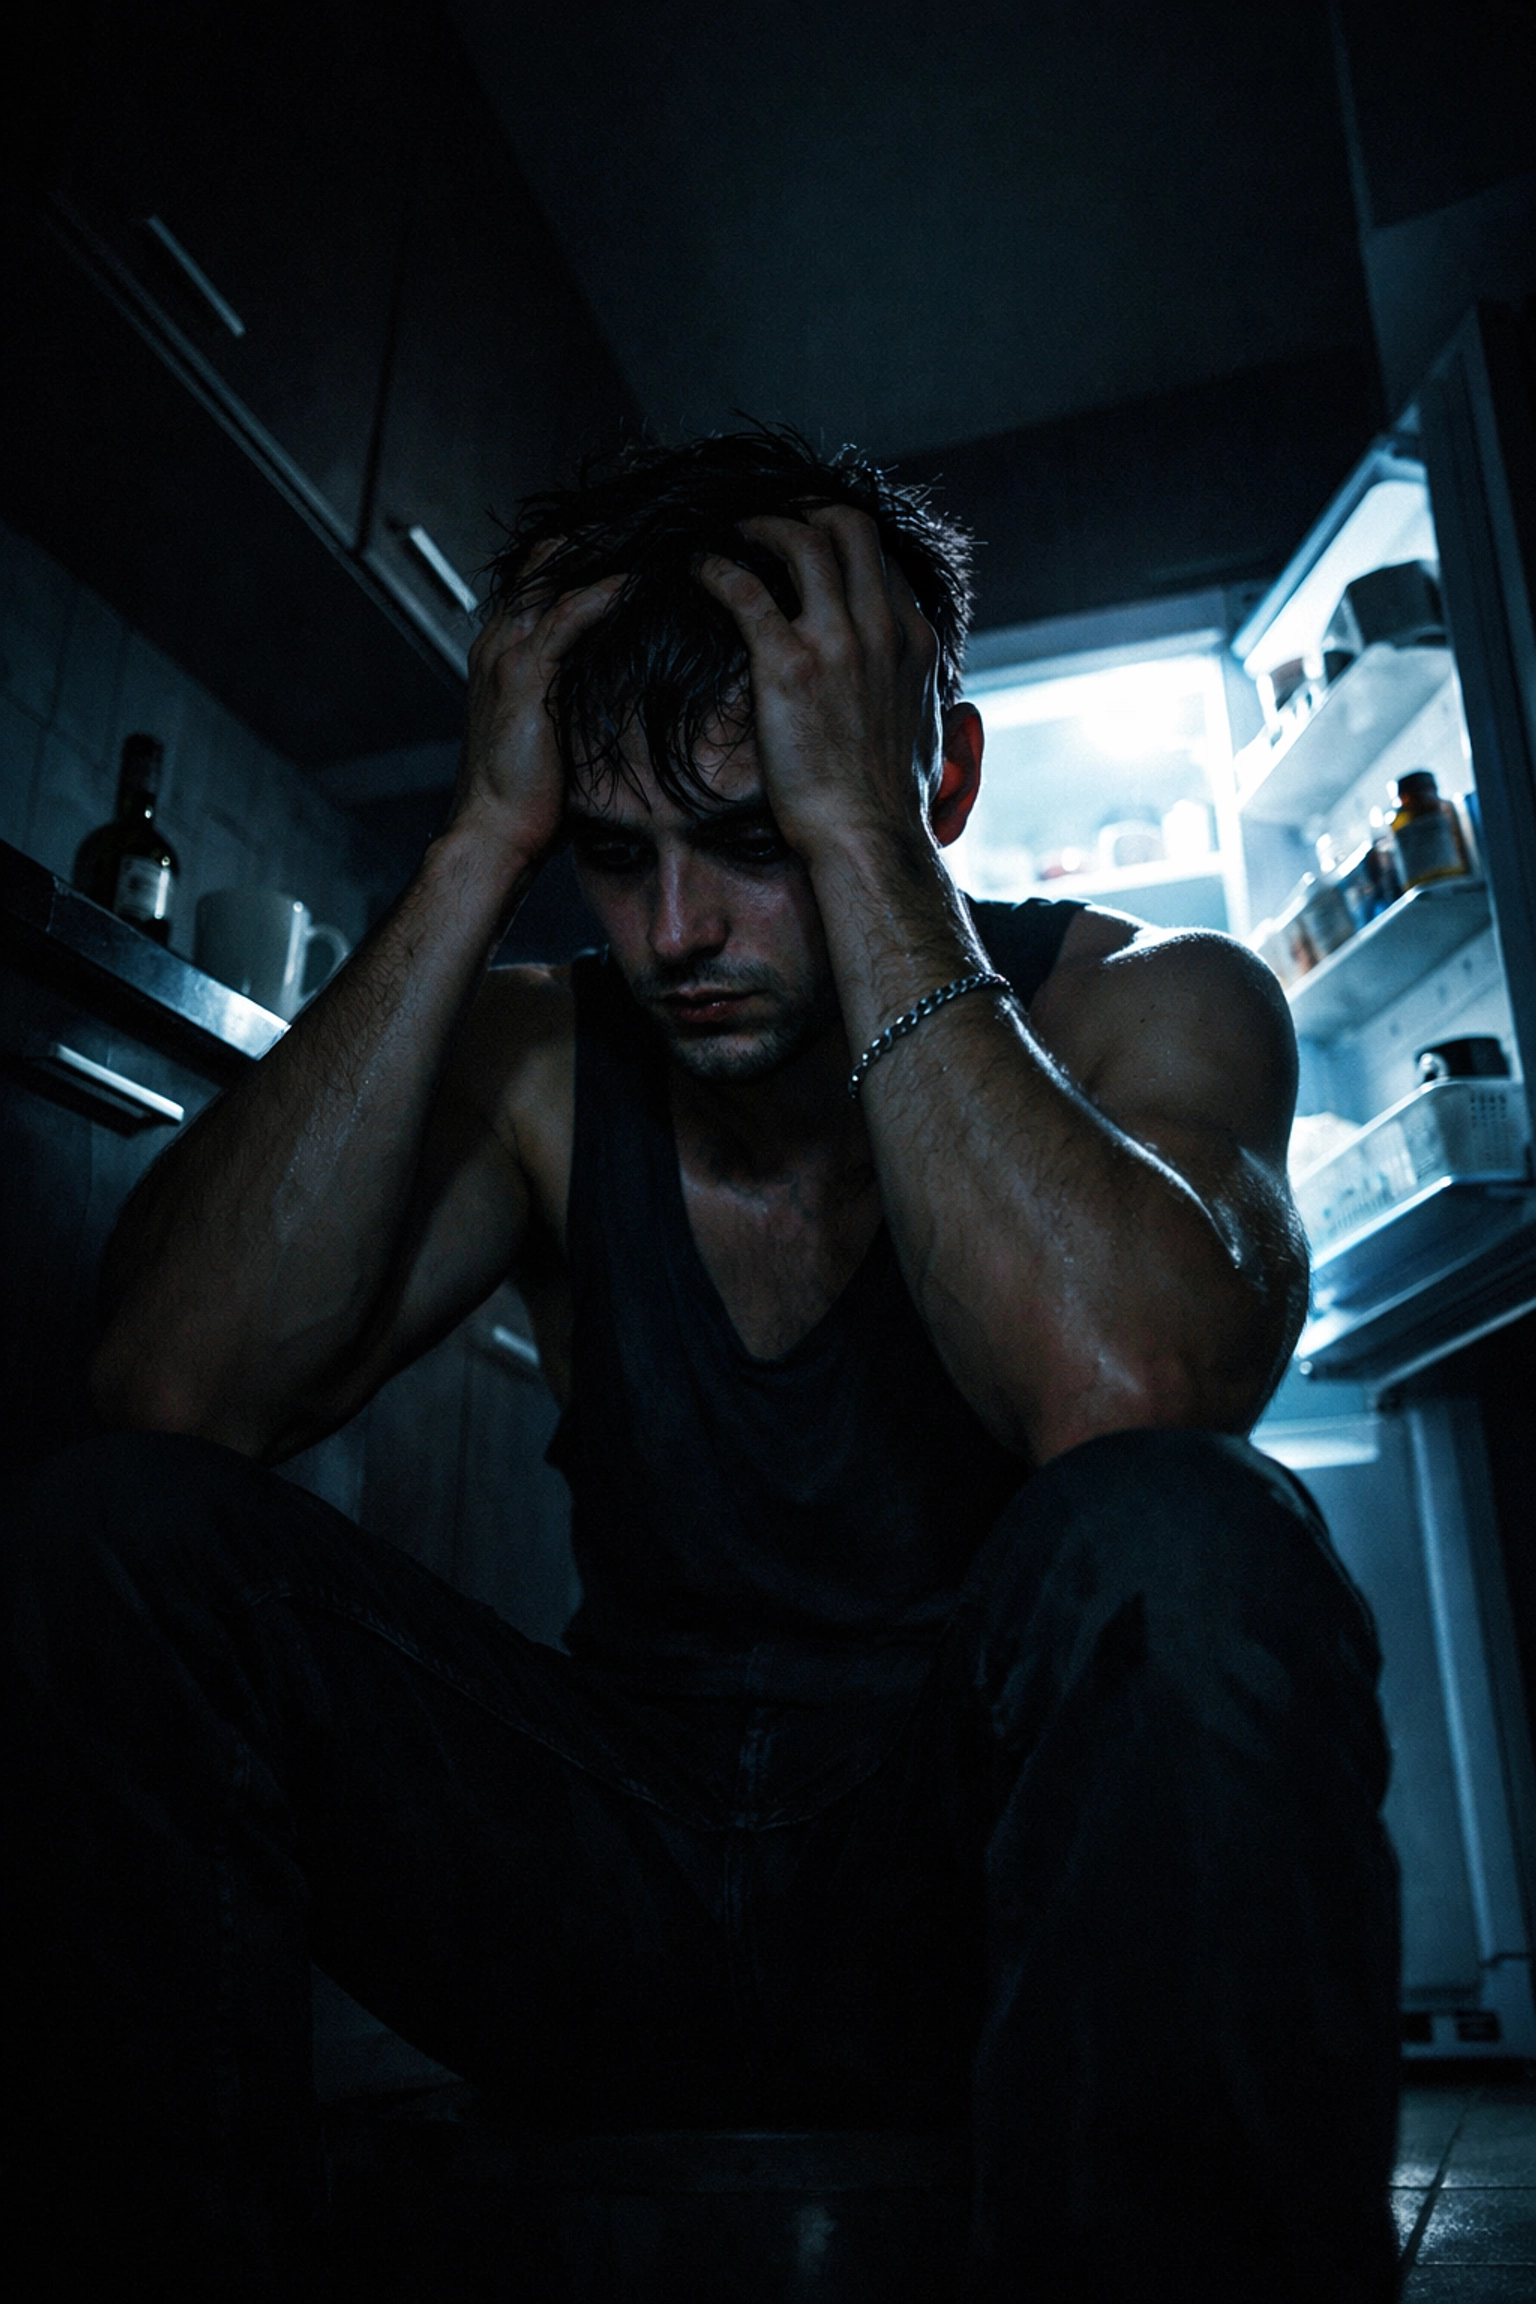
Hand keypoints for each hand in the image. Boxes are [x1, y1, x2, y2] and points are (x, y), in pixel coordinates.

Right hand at [452, 551, 622, 869]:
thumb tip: (615, 688)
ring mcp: (507, 655)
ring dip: (600, 556)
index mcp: (499, 653)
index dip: (576, 559)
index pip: (536, 583)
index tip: (625, 547)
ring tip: (647, 541)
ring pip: (552, 580)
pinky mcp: (525, 675)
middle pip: (541, 566)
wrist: (494, 829)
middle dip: (590, 541)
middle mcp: (497, 643)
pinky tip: (632, 582)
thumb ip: (570, 697)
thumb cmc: (525, 794)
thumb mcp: (549, 732)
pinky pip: (566, 617)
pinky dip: (600, 594)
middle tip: (644, 528)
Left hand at [696, 507, 939, 861]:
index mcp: (915, 642)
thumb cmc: (890, 806)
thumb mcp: (929, 737)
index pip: (882, 558)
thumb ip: (924, 699)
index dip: (841, 538)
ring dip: (758, 525)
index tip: (809, 542)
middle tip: (767, 520)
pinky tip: (695, 569)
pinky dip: (714, 568)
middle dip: (804, 509)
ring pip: (801, 539)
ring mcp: (838, 642)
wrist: (869, 840)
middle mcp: (882, 629)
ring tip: (727, 533)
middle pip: (849, 525)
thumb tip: (935, 703)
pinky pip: (743, 590)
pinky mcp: (788, 665)